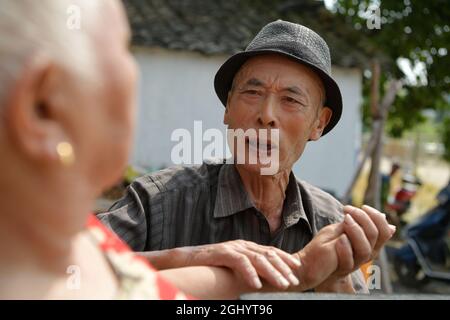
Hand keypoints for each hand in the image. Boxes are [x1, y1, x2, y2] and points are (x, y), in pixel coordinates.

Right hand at [186, 240, 301, 289]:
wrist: (186, 259)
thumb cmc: (210, 265)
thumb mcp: (233, 266)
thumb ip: (247, 268)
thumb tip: (263, 279)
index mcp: (246, 247)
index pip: (270, 251)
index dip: (285, 257)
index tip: (297, 267)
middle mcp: (242, 245)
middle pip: (268, 255)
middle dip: (283, 268)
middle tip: (294, 281)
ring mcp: (233, 248)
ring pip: (258, 259)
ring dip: (272, 272)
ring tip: (282, 284)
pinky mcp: (222, 253)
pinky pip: (240, 262)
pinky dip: (250, 273)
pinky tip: (257, 284)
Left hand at [294, 205, 394, 290]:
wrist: (321, 266)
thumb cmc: (335, 244)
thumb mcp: (348, 231)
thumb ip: (362, 225)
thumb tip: (383, 215)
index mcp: (372, 244)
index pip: (384, 231)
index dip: (376, 217)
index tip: (363, 206)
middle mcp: (367, 254)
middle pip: (374, 236)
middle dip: (362, 218)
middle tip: (347, 210)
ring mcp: (356, 262)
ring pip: (364, 250)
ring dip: (355, 231)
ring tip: (345, 220)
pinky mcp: (343, 269)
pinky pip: (348, 261)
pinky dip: (345, 248)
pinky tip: (340, 237)